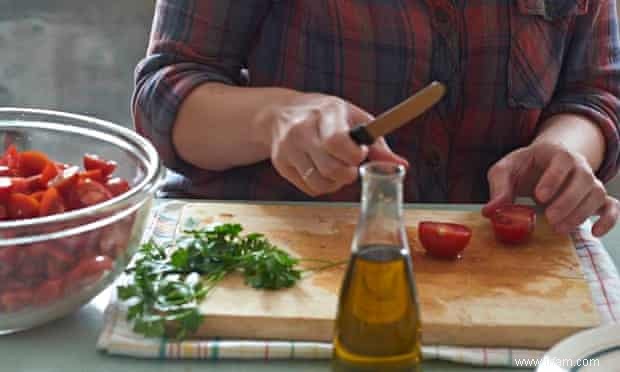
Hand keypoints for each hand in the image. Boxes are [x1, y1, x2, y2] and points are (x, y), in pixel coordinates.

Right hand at [268, 94, 407, 196]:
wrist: (280, 113)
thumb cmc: (325, 115)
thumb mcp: (353, 118)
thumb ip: (377, 145)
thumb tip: (401, 166)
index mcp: (326, 113)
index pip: (337, 142)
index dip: (354, 156)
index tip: (360, 154)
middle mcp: (302, 129)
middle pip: (331, 168)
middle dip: (348, 173)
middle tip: (351, 165)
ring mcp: (287, 148)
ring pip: (320, 183)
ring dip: (336, 183)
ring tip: (337, 169)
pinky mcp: (280, 164)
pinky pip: (309, 188)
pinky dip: (321, 186)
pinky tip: (321, 171)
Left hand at [482, 142, 618, 236]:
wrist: (542, 165)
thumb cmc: (522, 167)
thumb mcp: (505, 171)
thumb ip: (498, 188)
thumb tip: (490, 211)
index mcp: (555, 153)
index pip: (562, 160)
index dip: (554, 178)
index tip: (539, 196)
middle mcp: (578, 165)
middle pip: (584, 179)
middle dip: (568, 200)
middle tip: (550, 218)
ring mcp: (590, 181)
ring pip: (597, 194)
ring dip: (581, 213)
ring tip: (559, 228)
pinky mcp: (595, 198)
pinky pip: (612, 206)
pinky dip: (609, 219)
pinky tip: (594, 232)